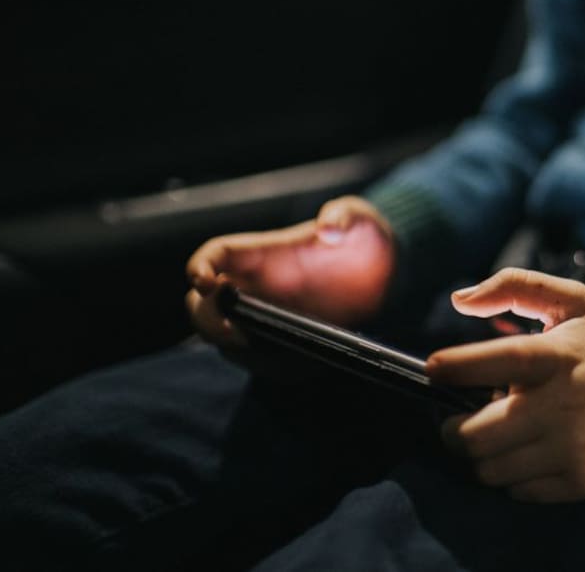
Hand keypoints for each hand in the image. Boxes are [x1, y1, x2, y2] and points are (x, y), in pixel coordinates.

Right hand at [185, 195, 394, 347]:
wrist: (385, 276)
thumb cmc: (362, 239)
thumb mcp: (359, 219)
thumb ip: (345, 217)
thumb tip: (329, 229)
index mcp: (261, 254)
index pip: (215, 257)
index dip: (200, 267)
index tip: (204, 281)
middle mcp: (254, 287)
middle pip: (204, 305)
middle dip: (208, 320)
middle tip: (235, 332)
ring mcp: (265, 318)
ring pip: (229, 340)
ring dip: (243, 351)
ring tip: (279, 351)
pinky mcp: (283, 342)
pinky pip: (265, 363)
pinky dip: (274, 367)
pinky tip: (303, 363)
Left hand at [428, 268, 584, 502]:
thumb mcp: (575, 301)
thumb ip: (515, 287)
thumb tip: (460, 299)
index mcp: (557, 357)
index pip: (485, 364)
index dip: (449, 367)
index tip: (435, 369)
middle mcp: (563, 405)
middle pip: (473, 436)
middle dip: (453, 428)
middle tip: (459, 418)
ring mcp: (574, 447)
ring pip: (489, 469)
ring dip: (482, 453)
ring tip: (499, 433)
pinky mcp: (584, 480)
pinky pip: (519, 490)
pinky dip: (513, 474)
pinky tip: (529, 451)